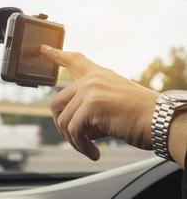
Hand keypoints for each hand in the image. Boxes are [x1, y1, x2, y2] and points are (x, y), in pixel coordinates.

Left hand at [40, 45, 158, 160]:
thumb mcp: (111, 108)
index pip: (74, 60)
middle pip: (56, 102)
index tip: (43, 49)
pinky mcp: (92, 104)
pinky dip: (80, 146)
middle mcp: (92, 79)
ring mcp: (91, 90)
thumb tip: (74, 130)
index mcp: (99, 75)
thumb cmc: (140, 116)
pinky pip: (73, 131)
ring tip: (88, 149)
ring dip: (73, 140)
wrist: (160, 120)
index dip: (57, 55)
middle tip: (74, 139)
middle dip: (61, 125)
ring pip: (63, 120)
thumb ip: (89, 113)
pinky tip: (93, 152)